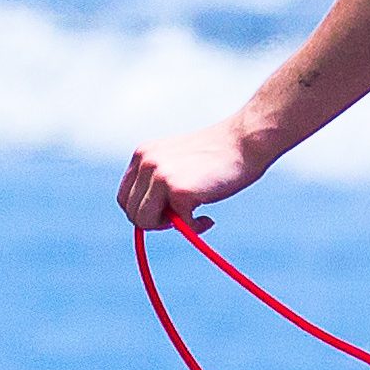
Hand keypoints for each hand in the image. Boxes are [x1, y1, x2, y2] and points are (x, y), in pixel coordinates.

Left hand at [119, 119, 260, 232]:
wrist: (244, 142)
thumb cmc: (217, 156)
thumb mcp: (176, 162)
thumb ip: (158, 181)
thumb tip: (145, 218)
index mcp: (143, 154)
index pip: (125, 197)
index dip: (142, 212)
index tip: (164, 215)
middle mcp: (146, 162)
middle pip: (132, 212)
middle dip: (155, 222)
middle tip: (180, 219)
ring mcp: (160, 175)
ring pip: (145, 221)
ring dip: (170, 226)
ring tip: (194, 217)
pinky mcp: (179, 190)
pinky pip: (179, 225)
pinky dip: (195, 228)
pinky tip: (208, 218)